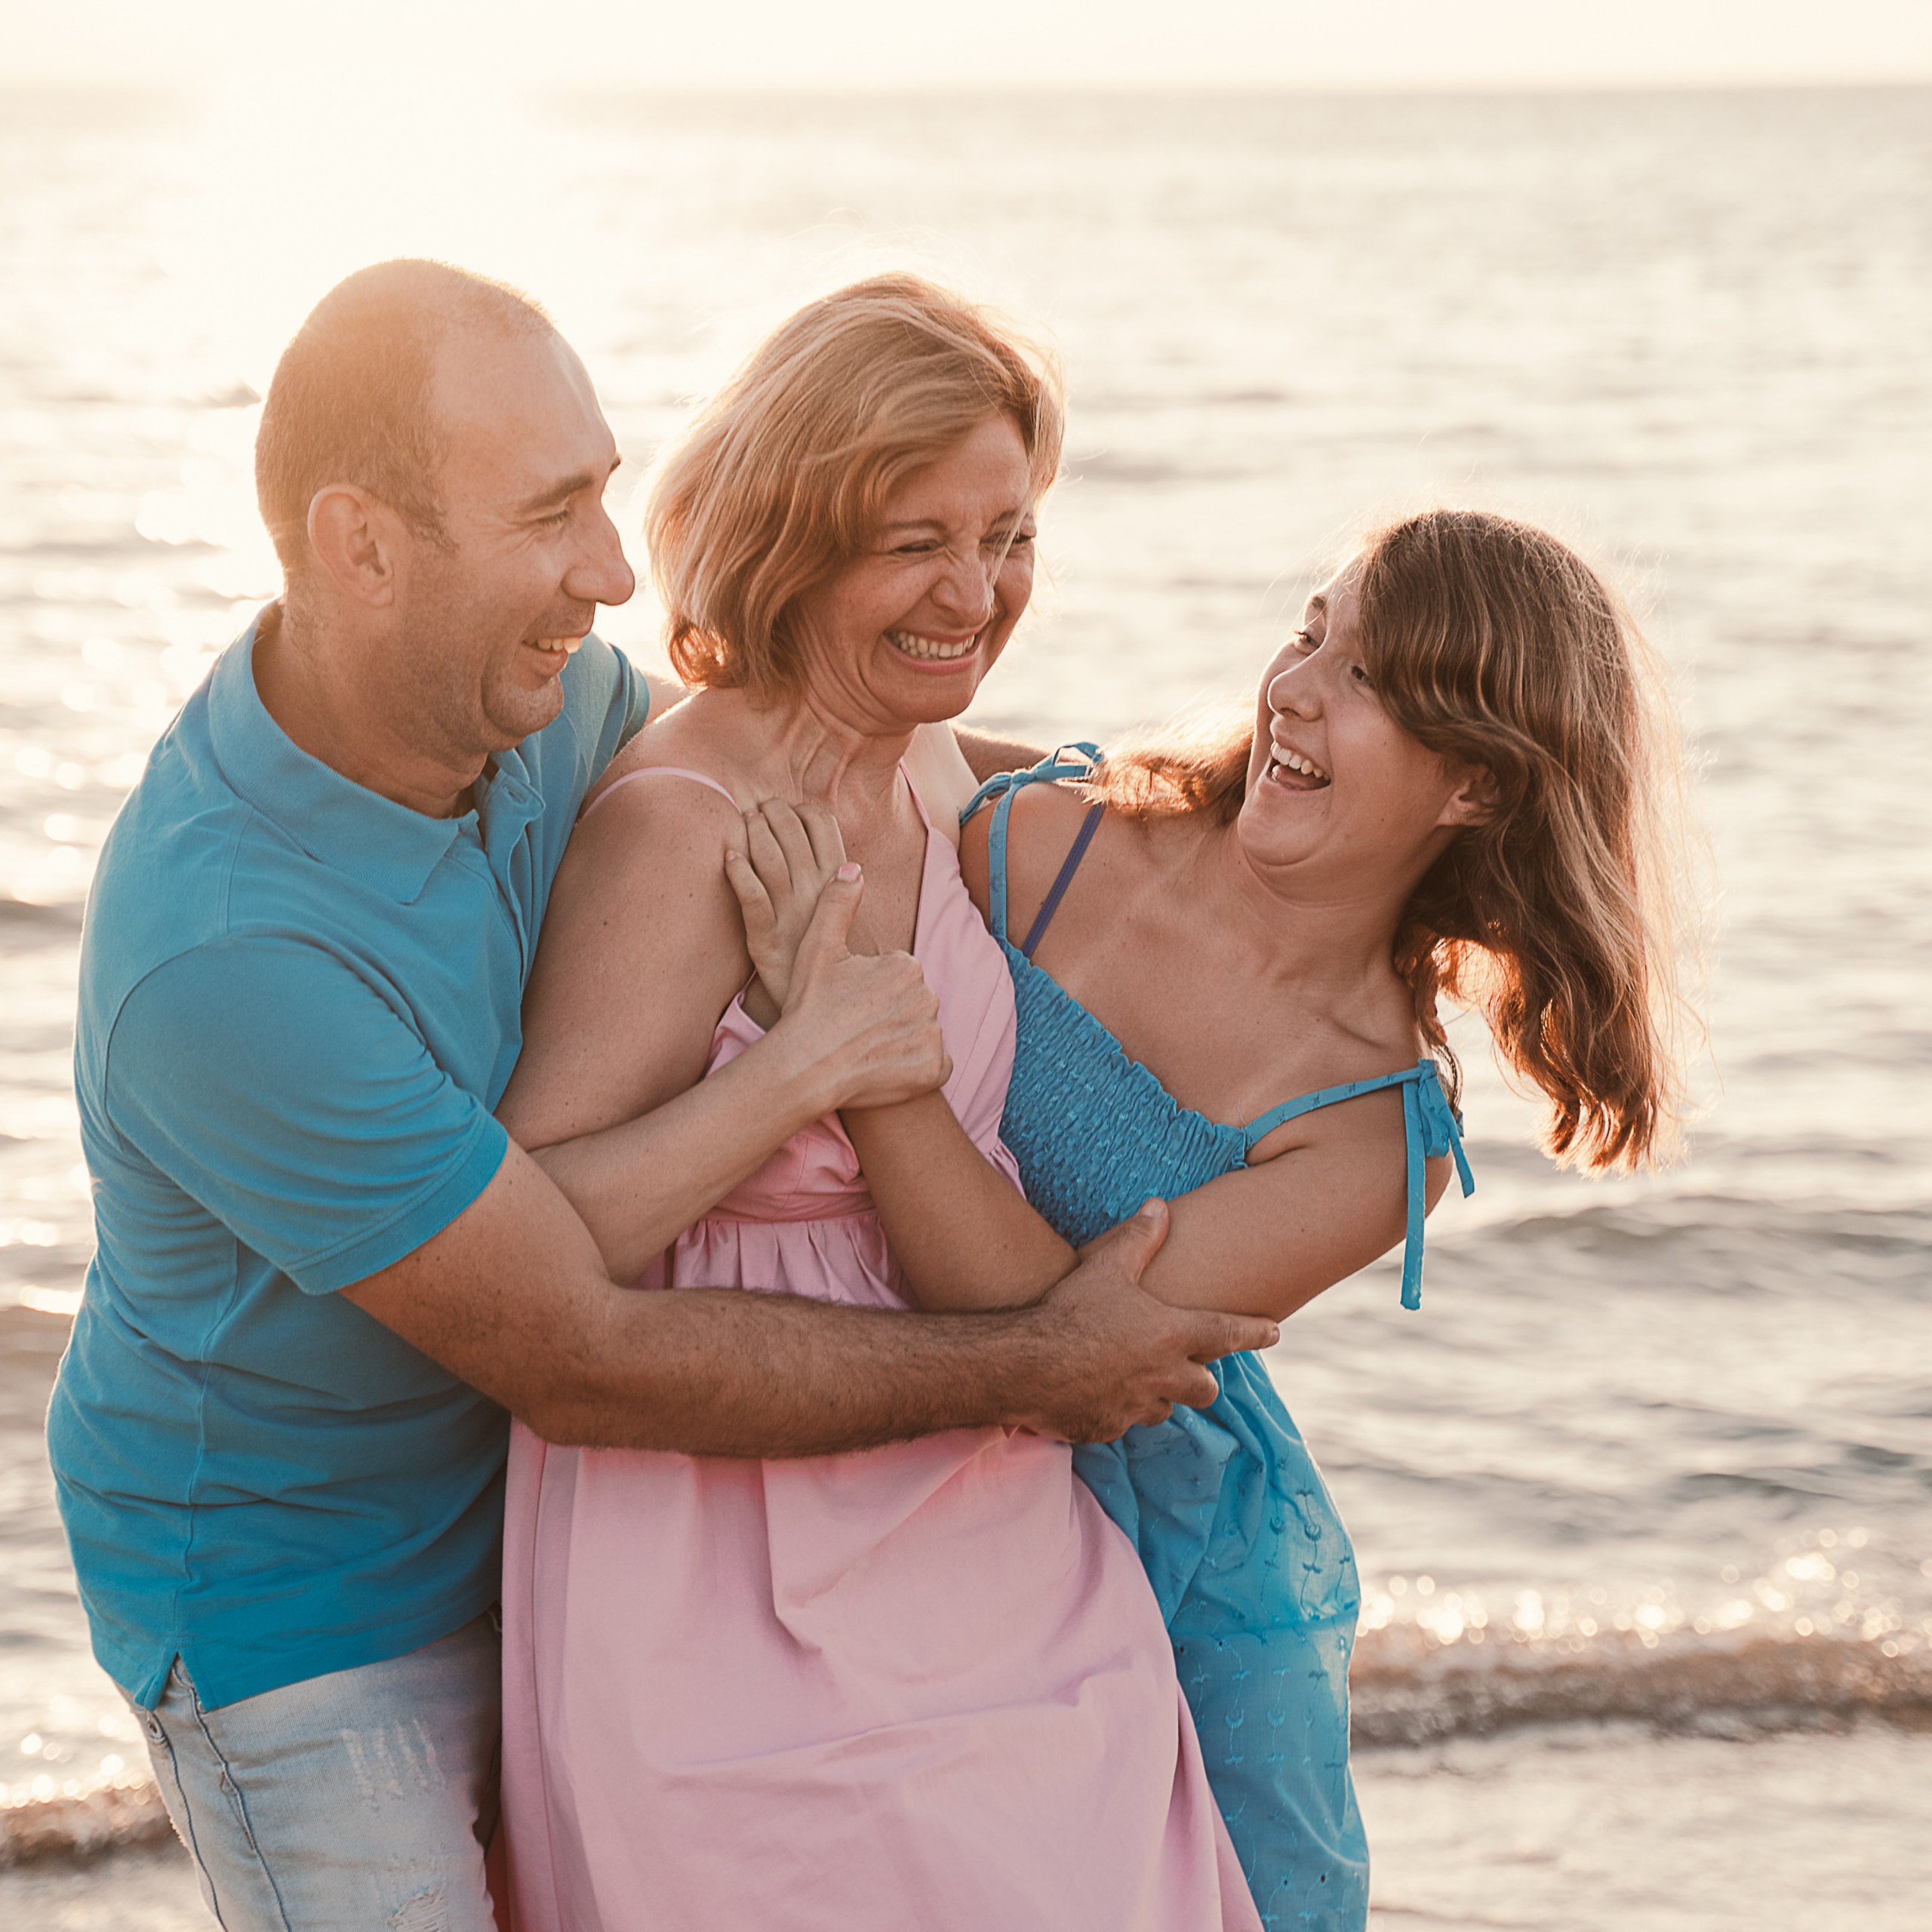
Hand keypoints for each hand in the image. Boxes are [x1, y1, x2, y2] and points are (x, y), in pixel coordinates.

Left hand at [723, 799, 852, 1017]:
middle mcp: (818, 893)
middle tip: (761, 809)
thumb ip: (841, 884)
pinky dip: (739, 875)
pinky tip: (729, 858)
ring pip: (770, 859)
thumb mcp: (851, 915)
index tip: (789, 810)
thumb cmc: (843, 958)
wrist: (837, 1009)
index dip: (802, 810)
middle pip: (792, 832)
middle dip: (774, 812)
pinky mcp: (767, 941)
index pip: (823, 824)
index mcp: (840, 883)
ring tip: (745, 820)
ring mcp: (792, 916)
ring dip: (755, 831)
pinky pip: (752, 901)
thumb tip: (839, 856)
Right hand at [767, 850, 952, 1112]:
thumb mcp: (817, 947)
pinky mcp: (932, 1069)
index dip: (871, 992)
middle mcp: (926, 995)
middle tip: (855, 1029)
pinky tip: (887, 1069)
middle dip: (890, 1015)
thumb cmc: (809, 1006)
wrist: (805, 1065)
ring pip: (922, 1033)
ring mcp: (931, 1034)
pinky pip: (935, 1066)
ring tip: (866, 1050)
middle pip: (912, 1004)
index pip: (898, 978)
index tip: (848, 1004)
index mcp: (905, 964)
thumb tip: (853, 868)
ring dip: (901, 1041)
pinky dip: (917, 1069)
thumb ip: (838, 904)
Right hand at [1014, 1202, 1279, 1440]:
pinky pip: (1123, 1422)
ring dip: (1156, 1394)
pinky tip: (1092, 1389)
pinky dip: (1116, 1409)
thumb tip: (1160, 1206)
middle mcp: (1165, 1376)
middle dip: (1200, 1379)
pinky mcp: (1110, 1429)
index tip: (1275, 1332)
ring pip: (1164, 1408)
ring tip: (1128, 1374)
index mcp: (1173, 1335)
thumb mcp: (1107, 1267)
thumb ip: (1140, 1240)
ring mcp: (1138, 1407)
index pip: (1229, 1334)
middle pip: (1205, 1388)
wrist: (1025, 1363)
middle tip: (1185, 1367)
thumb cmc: (1070, 1310)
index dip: (1256, 1332)